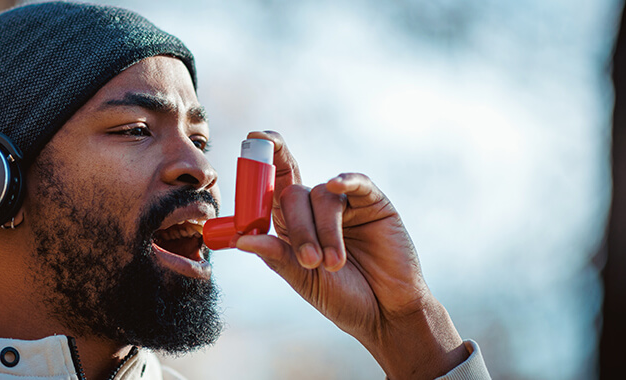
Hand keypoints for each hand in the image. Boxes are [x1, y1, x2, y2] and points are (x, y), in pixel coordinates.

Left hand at [236, 131, 467, 379]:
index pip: (271, 184)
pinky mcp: (372, 202)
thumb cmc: (343, 298)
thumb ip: (276, 256)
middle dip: (298, 227)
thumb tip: (241, 240)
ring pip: (321, 196)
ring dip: (324, 231)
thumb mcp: (303, 279)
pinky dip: (346, 180)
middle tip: (309, 260)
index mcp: (291, 224)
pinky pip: (356, 183)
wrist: (385, 313)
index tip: (253, 136)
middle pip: (292, 192)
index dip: (261, 159)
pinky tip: (337, 184)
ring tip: (334, 264)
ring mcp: (344, 203)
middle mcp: (314, 209)